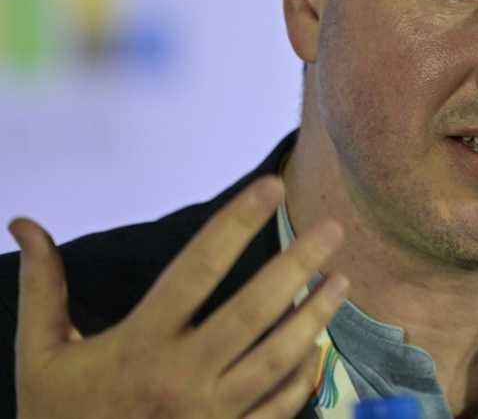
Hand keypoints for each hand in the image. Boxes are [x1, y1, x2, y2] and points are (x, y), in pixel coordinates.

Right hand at [9, 176, 348, 418]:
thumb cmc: (59, 416)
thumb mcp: (40, 355)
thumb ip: (43, 287)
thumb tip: (24, 223)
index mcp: (139, 343)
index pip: (198, 268)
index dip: (236, 224)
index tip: (271, 186)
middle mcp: (181, 376)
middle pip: (253, 310)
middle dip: (298, 264)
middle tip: (335, 228)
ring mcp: (210, 415)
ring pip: (277, 358)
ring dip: (315, 316)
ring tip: (342, 280)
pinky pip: (277, 407)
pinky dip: (303, 374)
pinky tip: (319, 342)